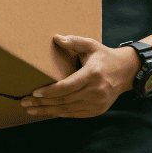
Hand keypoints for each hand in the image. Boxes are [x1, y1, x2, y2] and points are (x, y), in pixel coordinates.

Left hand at [19, 35, 139, 117]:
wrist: (126, 72)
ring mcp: (97, 103)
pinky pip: (74, 114)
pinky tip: (46, 112)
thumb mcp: (91, 44)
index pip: (67, 87)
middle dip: (42, 103)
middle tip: (24, 102)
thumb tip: (56, 38)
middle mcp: (95, 91)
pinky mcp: (97, 111)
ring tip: (30, 110)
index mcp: (92, 75)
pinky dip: (59, 113)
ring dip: (47, 111)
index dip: (49, 92)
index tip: (34, 92)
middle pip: (64, 101)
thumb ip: (74, 41)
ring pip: (67, 110)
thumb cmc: (104, 56)